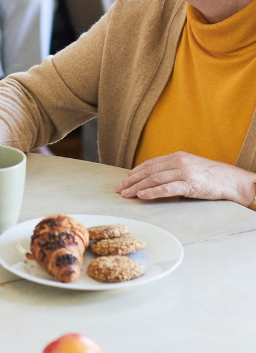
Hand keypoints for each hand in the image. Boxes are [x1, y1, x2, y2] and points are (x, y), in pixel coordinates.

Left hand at [117, 152, 255, 204]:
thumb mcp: (189, 167)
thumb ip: (172, 169)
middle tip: (120, 189)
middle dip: (131, 180)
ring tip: (126, 194)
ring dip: (137, 187)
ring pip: (154, 179)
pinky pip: (166, 188)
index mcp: (176, 156)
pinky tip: (141, 195)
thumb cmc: (210, 176)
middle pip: (148, 171)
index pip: (150, 164)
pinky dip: (152, 192)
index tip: (125, 180)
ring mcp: (183, 172)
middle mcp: (178, 162)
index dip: (135, 172)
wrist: (231, 180)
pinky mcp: (189, 184)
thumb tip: (153, 178)